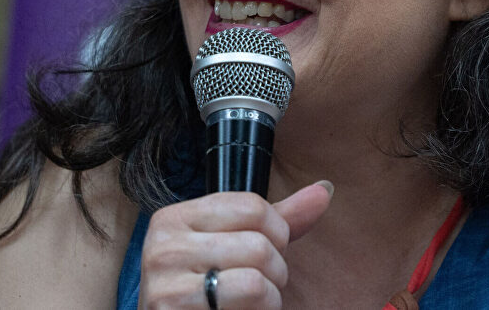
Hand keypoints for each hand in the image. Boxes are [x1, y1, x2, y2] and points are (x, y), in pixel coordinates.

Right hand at [139, 181, 332, 308]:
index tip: (265, 251)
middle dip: (274, 271)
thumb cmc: (205, 291)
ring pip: (256, 278)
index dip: (276, 233)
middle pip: (259, 244)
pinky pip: (249, 299)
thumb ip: (277, 219)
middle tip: (257, 286)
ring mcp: (166, 286)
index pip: (252, 207)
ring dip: (269, 298)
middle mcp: (164, 248)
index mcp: (174, 219)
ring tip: (249, 303)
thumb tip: (324, 190)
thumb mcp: (233, 245)